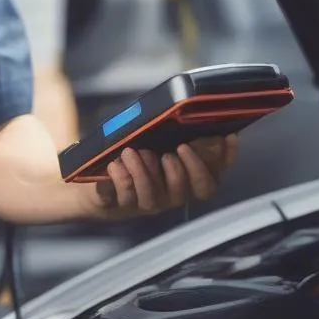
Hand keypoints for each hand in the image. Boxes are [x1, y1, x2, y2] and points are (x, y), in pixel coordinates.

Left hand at [88, 134, 237, 218]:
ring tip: (130, 152)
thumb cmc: (130, 158)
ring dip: (143, 171)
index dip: (226, 158)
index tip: (226, 135)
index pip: (214, 175)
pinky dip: (120, 177)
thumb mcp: (152, 142)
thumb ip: (172, 133)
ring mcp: (146, 203)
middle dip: (187, 169)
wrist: (92, 184)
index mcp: (184, 180)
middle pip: (196, 191)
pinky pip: (124, 196)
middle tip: (173, 151)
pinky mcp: (119, 205)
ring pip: (154, 194)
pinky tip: (114, 164)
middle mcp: (170, 195)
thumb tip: (194, 113)